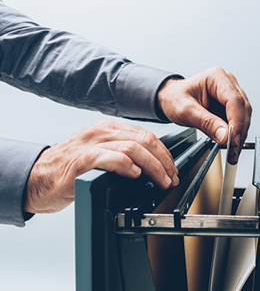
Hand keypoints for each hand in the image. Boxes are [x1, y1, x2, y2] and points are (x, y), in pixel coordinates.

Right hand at [23, 119, 177, 213]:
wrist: (37, 178)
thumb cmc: (70, 169)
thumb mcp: (101, 155)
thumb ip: (123, 154)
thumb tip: (152, 167)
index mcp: (109, 129)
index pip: (147, 135)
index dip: (164, 153)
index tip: (172, 169)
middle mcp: (102, 132)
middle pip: (145, 140)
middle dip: (164, 161)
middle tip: (170, 178)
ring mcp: (91, 144)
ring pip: (133, 147)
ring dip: (152, 166)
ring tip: (160, 180)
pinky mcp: (81, 160)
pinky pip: (110, 157)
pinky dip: (127, 166)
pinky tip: (135, 175)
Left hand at [157, 67, 251, 164]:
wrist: (171, 98)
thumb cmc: (175, 98)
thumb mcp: (186, 111)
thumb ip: (206, 123)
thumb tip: (224, 136)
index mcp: (217, 78)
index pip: (234, 100)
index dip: (237, 122)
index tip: (232, 139)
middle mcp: (228, 83)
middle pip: (243, 109)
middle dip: (239, 132)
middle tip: (232, 150)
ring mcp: (231, 94)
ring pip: (244, 116)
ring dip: (239, 135)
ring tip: (232, 151)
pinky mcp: (231, 106)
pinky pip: (239, 121)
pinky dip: (236, 135)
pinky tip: (231, 145)